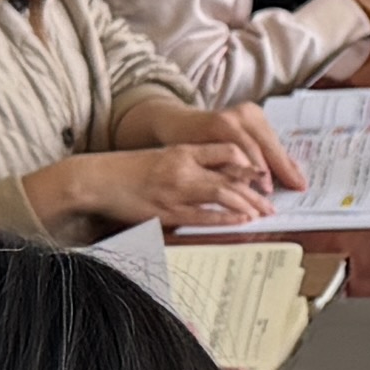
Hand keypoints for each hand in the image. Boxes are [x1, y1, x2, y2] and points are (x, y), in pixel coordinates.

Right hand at [43, 131, 270, 232]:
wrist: (97, 179)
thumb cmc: (129, 170)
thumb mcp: (163, 157)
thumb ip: (190, 163)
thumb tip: (221, 177)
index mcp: (182, 150)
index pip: (227, 150)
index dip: (250, 162)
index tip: (264, 173)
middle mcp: (183, 167)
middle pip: (231, 175)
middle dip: (256, 189)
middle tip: (272, 200)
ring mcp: (176, 190)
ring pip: (223, 195)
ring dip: (248, 204)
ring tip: (264, 211)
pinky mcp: (168, 212)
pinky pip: (205, 216)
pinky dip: (227, 218)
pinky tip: (241, 220)